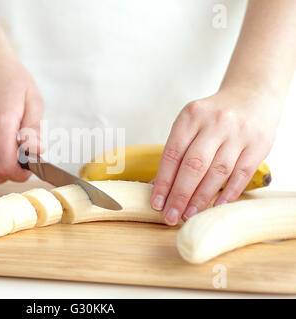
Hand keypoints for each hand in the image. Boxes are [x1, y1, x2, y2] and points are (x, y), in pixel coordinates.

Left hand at [150, 88, 279, 224]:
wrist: (251, 95)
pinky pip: (241, 174)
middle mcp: (215, 123)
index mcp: (191, 116)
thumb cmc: (213, 117)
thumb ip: (176, 151)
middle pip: (194, 165)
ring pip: (217, 172)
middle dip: (180, 194)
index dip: (163, 182)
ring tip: (189, 215)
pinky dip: (228, 193)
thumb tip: (157, 185)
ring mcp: (238, 133)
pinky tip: (215, 207)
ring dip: (201, 197)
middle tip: (170, 216)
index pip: (172, 154)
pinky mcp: (259, 144)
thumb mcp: (190, 123)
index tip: (156, 203)